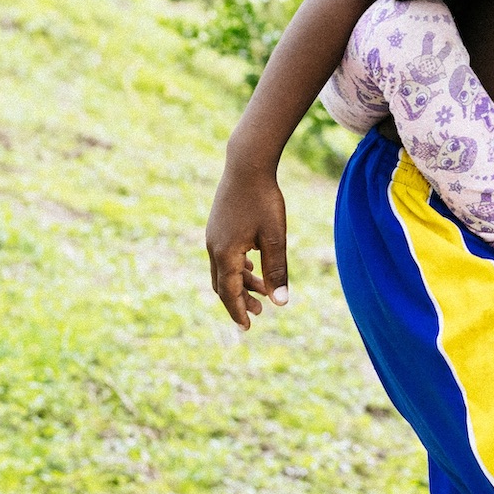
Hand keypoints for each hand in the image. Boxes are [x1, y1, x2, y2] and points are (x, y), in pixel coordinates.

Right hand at [207, 154, 289, 329]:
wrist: (246, 165)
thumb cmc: (264, 200)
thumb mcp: (275, 237)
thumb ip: (277, 270)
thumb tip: (280, 302)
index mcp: (225, 254)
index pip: (229, 292)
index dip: (238, 311)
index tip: (247, 328)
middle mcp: (213, 247)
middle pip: (223, 285)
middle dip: (239, 301)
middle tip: (257, 315)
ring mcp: (213, 236)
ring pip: (224, 270)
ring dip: (241, 283)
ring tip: (262, 293)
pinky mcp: (217, 226)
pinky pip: (224, 255)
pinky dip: (237, 267)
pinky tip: (252, 266)